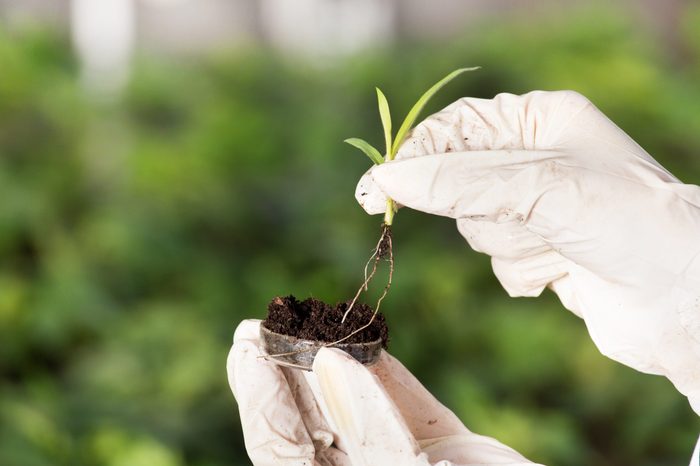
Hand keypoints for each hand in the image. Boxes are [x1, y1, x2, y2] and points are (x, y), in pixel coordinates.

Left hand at [228, 319, 541, 465]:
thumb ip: (377, 445)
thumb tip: (337, 376)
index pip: (283, 457)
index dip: (260, 402)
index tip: (245, 347)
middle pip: (311, 429)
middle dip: (283, 374)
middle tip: (255, 324)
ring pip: (357, 411)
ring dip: (330, 364)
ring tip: (302, 318)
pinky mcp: (447, 449)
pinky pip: (411, 407)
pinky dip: (388, 372)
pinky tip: (366, 336)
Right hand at [356, 91, 699, 413]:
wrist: (683, 299)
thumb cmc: (628, 222)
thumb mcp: (538, 186)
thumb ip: (456, 181)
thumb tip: (385, 177)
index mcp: (541, 121)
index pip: (455, 128)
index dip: (416, 157)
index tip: (377, 190)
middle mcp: (537, 161)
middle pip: (457, 183)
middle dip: (484, 211)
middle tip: (524, 219)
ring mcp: (539, 209)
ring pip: (474, 228)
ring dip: (510, 245)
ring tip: (559, 247)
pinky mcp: (541, 252)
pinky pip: (497, 263)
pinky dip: (523, 273)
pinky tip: (563, 273)